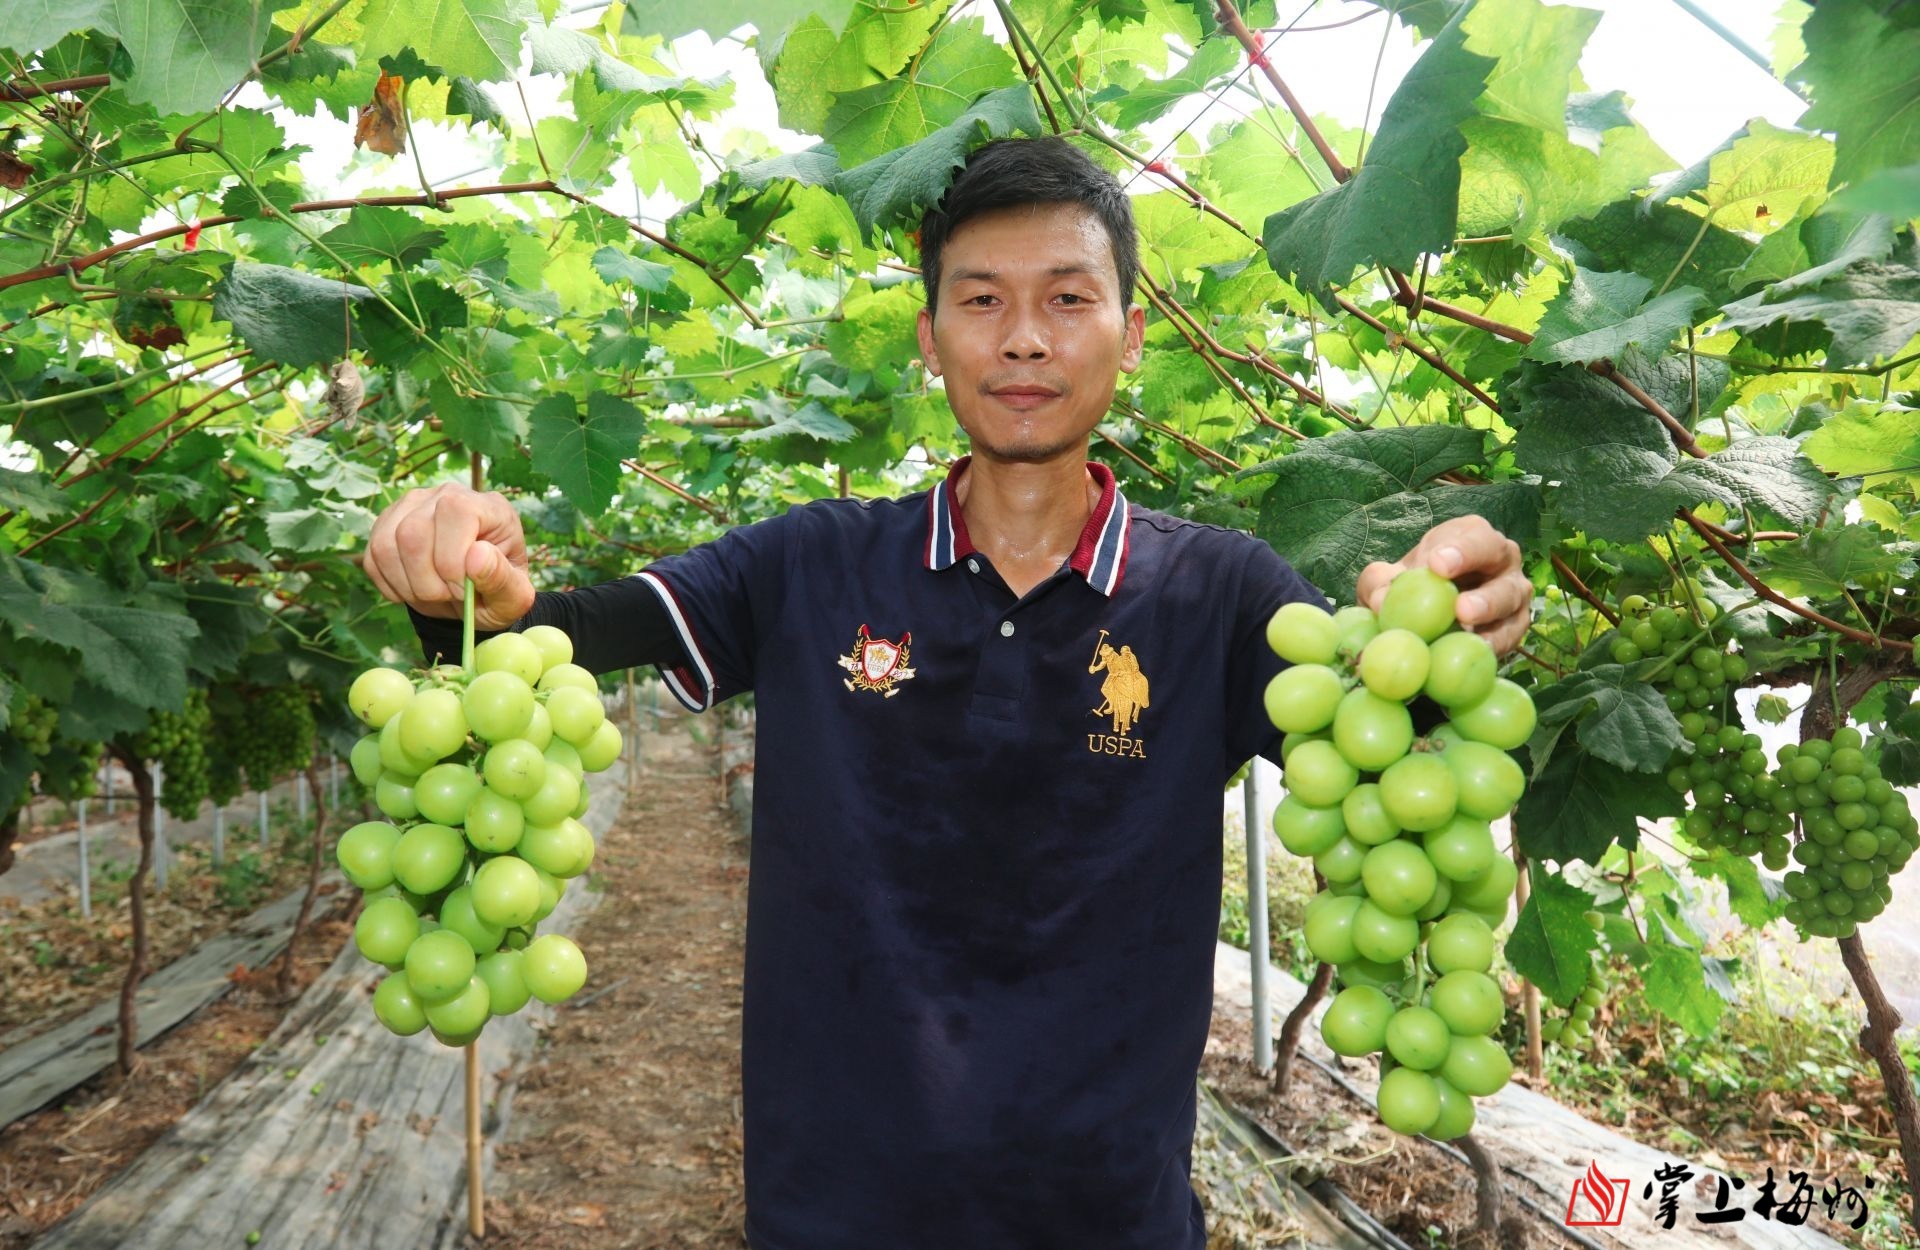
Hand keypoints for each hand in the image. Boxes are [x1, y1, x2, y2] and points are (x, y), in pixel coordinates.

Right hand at [362, 482, 536, 630]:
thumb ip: (503, 580)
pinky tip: (414, 590)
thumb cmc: (496, 590)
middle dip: (428, 582)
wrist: (472, 594)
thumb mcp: (513, 597)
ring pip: (386, 545)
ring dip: (408, 585)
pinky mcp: (386, 526)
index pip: (454, 512)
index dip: (454, 561)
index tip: (465, 590)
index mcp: (487, 505)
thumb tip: (476, 556)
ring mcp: (411, 506)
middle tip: (447, 596)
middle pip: (413, 532)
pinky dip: (391, 586)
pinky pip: (372, 558)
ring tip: (433, 594)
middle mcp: (446, 495)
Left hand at [1356, 515, 1529, 655]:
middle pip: (1499, 567)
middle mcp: (1500, 557)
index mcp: (1471, 535)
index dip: (1459, 551)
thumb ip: (1379, 583)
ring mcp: (1512, 591)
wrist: (1426, 608)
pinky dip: (1496, 644)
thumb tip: (1379, 602)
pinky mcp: (1515, 624)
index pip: (1472, 537)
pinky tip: (1478, 652)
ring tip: (1469, 632)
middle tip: (1460, 608)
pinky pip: (1510, 634)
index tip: (1436, 566)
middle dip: (1481, 585)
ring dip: (1491, 618)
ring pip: (1510, 600)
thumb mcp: (1387, 578)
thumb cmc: (1411, 582)